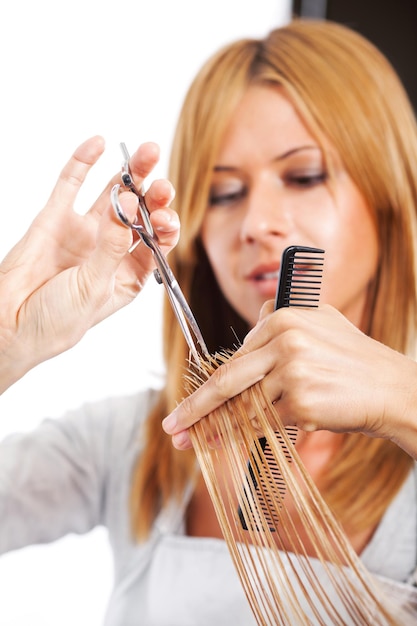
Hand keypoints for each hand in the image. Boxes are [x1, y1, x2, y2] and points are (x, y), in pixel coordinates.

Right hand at [0, 136, 178, 391]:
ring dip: (131, 172)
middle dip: (154, 196)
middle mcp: (110, 249)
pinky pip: (71, 184)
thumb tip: (131, 207)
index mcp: (128, 274)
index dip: (165, 225)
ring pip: (113, 194)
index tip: (166, 216)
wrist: (8, 325)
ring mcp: (84, 231)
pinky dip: (83, 163)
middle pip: (140, 213)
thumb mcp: (94, 287)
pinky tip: (99, 144)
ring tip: (148, 152)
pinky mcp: (55, 218)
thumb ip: (112, 247)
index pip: (156, 241)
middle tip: (161, 185)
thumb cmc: (58, 320)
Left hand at [162, 303, 416, 457]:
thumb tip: (248, 334)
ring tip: (199, 443)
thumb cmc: (353, 361)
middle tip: (172, 427)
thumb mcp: (319, 323)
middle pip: (227, 380)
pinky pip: (264, 424)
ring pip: (246, 406)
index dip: (210, 384)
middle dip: (195, 408)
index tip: (188, 405)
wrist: (393, 388)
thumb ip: (280, 324)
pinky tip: (231, 445)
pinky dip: (248, 437)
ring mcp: (293, 370)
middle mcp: (285, 339)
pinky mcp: (302, 400)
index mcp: (283, 317)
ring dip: (222, 428)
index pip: (235, 357)